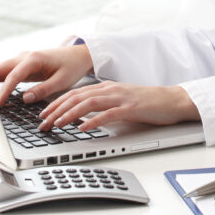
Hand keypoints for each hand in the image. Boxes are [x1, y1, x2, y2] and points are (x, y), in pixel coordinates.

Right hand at [0, 45, 93, 106]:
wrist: (79, 55)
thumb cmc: (72, 67)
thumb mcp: (62, 81)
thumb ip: (44, 89)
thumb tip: (25, 98)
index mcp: (34, 59)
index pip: (13, 75)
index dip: (4, 90)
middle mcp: (24, 57)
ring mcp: (22, 60)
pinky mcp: (22, 65)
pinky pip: (5, 72)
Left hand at [37, 81, 200, 131]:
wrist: (171, 100)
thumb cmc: (146, 103)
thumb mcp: (119, 100)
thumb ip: (102, 105)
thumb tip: (81, 116)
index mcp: (105, 87)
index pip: (75, 93)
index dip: (56, 103)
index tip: (43, 114)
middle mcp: (110, 89)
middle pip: (76, 97)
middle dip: (56, 109)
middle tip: (42, 122)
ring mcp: (120, 98)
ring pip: (88, 103)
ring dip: (69, 114)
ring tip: (57, 124)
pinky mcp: (130, 108)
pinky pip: (107, 114)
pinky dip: (93, 120)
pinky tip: (82, 128)